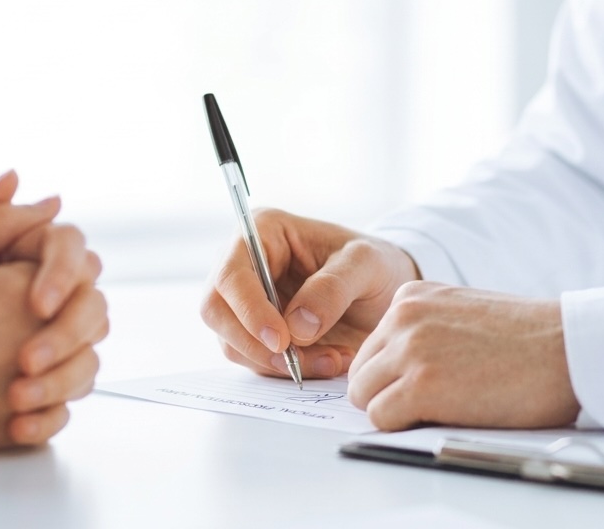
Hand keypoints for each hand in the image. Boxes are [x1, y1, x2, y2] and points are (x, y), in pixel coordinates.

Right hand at [200, 209, 417, 379]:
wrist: (388, 291)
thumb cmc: (375, 264)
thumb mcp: (367, 264)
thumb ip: (333, 288)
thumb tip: (297, 326)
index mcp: (263, 232)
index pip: (232, 274)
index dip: (248, 310)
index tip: (281, 340)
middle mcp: (246, 266)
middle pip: (216, 311)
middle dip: (255, 345)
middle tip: (297, 362)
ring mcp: (248, 302)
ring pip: (234, 343)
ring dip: (277, 363)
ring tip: (332, 359)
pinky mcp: (258, 333)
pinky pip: (256, 361)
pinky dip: (288, 371)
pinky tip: (328, 361)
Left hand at [347, 282, 580, 430]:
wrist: (567, 347)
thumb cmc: (528, 338)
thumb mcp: (461, 312)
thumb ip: (424, 330)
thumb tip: (393, 370)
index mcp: (411, 296)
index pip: (371, 348)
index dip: (393, 375)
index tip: (426, 383)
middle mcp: (403, 316)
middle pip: (362, 373)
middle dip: (388, 394)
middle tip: (430, 403)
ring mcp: (410, 350)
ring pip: (366, 398)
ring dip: (397, 412)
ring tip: (442, 408)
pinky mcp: (421, 386)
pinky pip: (381, 420)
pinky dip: (406, 428)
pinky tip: (444, 416)